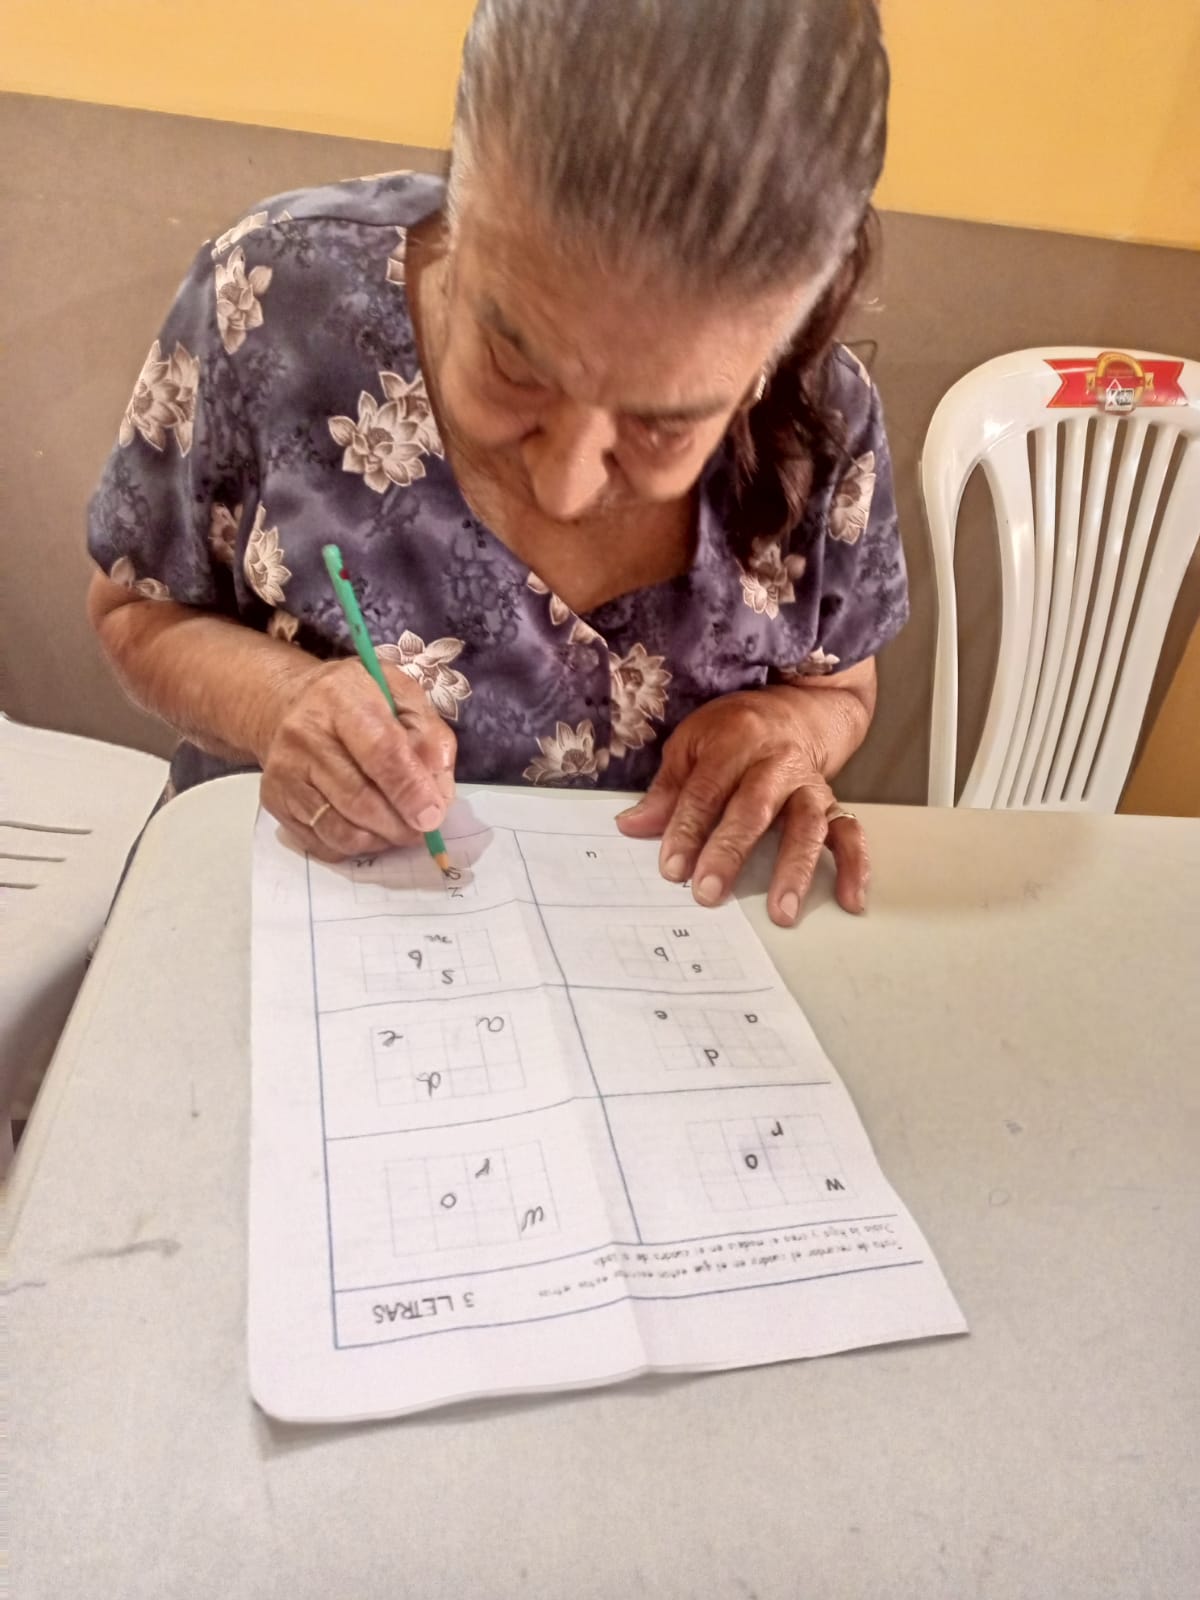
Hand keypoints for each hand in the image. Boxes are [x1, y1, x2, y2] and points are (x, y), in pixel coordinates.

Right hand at [258, 659, 455, 862]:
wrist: (290, 703)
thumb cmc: (358, 700)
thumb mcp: (402, 696)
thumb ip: (430, 737)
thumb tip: (439, 793)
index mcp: (341, 696)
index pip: (380, 751)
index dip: (409, 790)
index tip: (432, 817)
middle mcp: (304, 733)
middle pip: (359, 798)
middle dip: (399, 824)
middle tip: (422, 831)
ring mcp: (285, 771)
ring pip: (340, 829)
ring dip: (380, 840)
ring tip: (399, 830)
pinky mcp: (275, 801)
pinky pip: (323, 842)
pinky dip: (355, 847)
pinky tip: (370, 830)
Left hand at [616, 688, 867, 926]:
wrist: (797, 710)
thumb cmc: (735, 731)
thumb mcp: (692, 744)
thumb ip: (668, 789)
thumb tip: (631, 826)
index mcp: (735, 743)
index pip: (706, 791)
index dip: (687, 830)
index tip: (671, 868)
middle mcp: (777, 764)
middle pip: (754, 810)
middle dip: (730, 852)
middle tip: (709, 893)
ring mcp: (809, 786)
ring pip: (806, 826)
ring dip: (795, 870)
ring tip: (782, 912)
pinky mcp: (833, 804)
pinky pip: (850, 833)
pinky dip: (855, 866)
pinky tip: (850, 900)